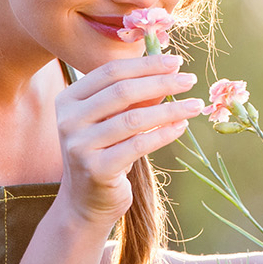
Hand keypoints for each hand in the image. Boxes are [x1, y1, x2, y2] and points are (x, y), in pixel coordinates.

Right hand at [53, 53, 202, 224]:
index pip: (110, 72)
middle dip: (161, 82)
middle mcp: (68, 120)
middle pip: (122, 91)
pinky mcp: (96, 170)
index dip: (145, 64)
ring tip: (194, 105)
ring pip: (134, 119)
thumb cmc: (104, 153)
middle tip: (189, 80)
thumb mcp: (112, 120)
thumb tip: (169, 71)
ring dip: (170, 109)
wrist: (86, 202)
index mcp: (68, 100)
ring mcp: (79, 146)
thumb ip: (132, 97)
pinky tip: (182, 126)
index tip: (175, 62)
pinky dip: (164, 133)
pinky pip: (138, 146)